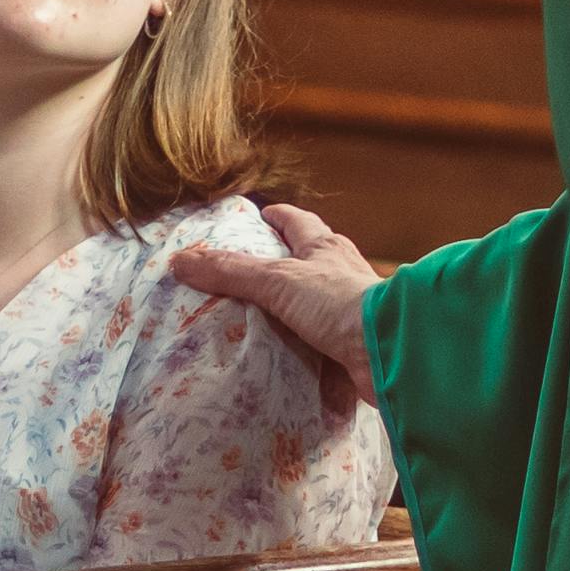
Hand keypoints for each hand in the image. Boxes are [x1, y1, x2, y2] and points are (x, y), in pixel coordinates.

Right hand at [172, 202, 382, 403]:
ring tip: (265, 317)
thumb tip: (180, 261)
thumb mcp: (278, 280)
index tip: (261, 215)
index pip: (298, 222)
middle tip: (256, 268)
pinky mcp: (354, 344)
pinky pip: (324, 340)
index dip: (279, 217)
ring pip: (318, 301)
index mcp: (326, 248)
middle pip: (312, 260)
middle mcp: (342, 274)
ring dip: (297, 308)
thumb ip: (231, 272)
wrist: (389, 350)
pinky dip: (307, 345)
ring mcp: (350, 310)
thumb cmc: (338, 302)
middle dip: (288, 261)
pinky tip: (290, 355)